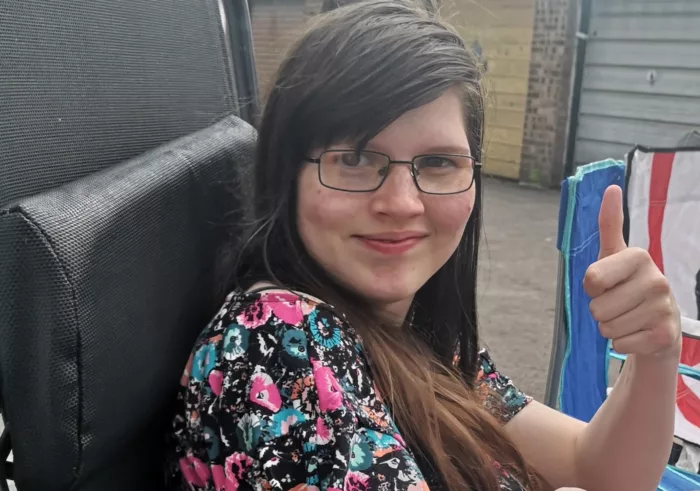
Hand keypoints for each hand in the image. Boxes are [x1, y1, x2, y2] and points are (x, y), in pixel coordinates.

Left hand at [584, 185, 680, 358]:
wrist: (659, 325)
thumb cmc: (627, 286)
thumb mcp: (614, 255)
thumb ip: (610, 224)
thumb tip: (611, 187)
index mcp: (639, 257)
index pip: (592, 278)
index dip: (590, 286)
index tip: (603, 282)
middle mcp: (656, 280)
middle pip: (597, 307)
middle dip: (600, 310)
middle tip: (617, 304)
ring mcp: (663, 309)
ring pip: (607, 328)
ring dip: (610, 327)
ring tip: (627, 318)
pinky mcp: (665, 336)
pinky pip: (619, 344)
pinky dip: (621, 343)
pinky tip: (636, 333)